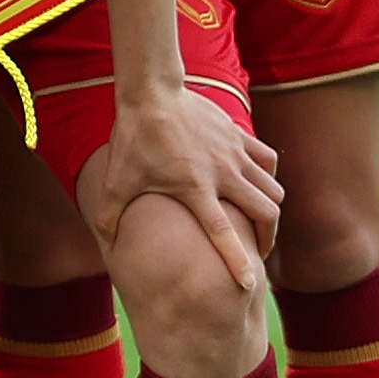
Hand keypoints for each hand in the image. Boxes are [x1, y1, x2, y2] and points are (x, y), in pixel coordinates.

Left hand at [82, 82, 286, 292]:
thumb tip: (105, 244)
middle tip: (259, 250)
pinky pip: (269, 160)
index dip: (237, 260)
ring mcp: (235, 153)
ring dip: (270, 209)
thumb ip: (109, 215)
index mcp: (195, 188)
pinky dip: (268, 176)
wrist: (152, 92)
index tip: (249, 284)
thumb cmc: (133, 138)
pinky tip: (256, 182)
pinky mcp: (239, 136)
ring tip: (260, 220)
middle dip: (267, 238)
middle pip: (266, 213)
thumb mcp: (117, 180)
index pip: (223, 232)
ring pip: (273, 189)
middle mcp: (223, 173)